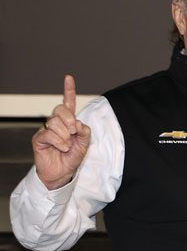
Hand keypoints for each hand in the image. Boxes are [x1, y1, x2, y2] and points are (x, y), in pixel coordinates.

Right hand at [33, 75, 90, 190]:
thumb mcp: (84, 144)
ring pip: (55, 122)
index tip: (69, 77)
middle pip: (60, 110)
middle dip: (69, 119)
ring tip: (67, 146)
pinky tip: (62, 148)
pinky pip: (49, 134)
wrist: (62, 173)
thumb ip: (85, 132)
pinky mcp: (39, 138)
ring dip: (65, 135)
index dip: (68, 90)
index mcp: (68, 122)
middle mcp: (56, 123)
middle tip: (74, 132)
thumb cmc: (72, 157)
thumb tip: (78, 124)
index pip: (68, 103)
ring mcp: (46, 130)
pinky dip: (60, 142)